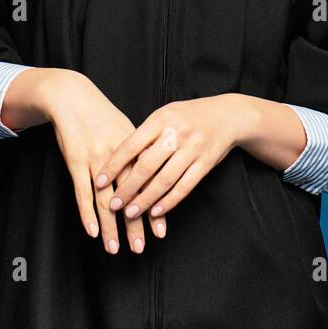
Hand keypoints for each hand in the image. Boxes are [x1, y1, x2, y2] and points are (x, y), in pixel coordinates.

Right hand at [15, 68, 168, 254]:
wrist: (74, 98)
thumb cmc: (103, 116)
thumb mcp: (127, 131)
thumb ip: (141, 155)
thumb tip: (157, 176)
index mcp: (135, 148)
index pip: (148, 185)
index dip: (154, 209)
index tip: (160, 232)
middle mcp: (117, 155)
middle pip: (129, 196)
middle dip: (134, 224)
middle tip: (140, 247)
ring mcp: (95, 159)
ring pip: (105, 199)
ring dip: (110, 226)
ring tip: (114, 248)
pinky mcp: (75, 161)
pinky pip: (81, 192)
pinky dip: (86, 213)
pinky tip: (92, 230)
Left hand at [95, 95, 241, 220]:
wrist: (228, 115)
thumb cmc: (189, 116)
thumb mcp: (166, 115)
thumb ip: (146, 135)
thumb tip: (120, 160)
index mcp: (161, 118)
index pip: (130, 145)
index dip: (113, 166)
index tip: (99, 182)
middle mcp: (176, 133)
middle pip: (146, 166)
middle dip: (127, 188)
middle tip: (112, 205)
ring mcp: (193, 148)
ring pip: (165, 180)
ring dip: (146, 200)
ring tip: (131, 213)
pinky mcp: (206, 163)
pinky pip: (185, 186)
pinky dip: (169, 201)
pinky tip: (156, 212)